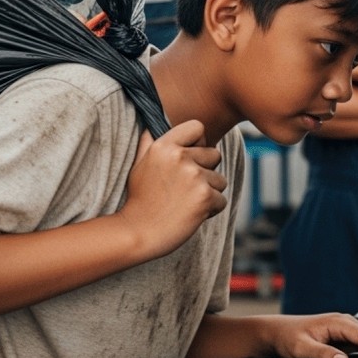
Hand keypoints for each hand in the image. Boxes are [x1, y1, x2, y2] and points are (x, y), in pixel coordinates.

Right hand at [117, 120, 226, 259]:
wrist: (137, 233)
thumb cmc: (139, 200)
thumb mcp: (139, 164)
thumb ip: (149, 142)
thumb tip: (153, 124)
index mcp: (164, 145)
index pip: (198, 127)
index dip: (199, 142)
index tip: (189, 157)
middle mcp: (180, 157)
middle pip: (215, 155)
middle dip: (205, 172)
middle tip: (183, 189)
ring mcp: (194, 176)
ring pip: (220, 180)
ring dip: (208, 193)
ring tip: (184, 203)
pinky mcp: (204, 197)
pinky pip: (221, 200)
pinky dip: (210, 210)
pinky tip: (190, 215)